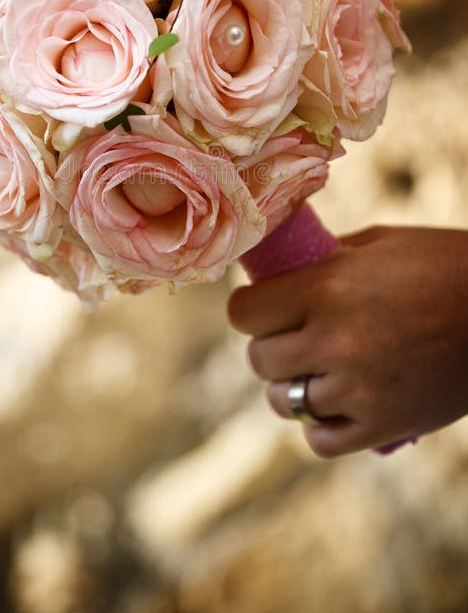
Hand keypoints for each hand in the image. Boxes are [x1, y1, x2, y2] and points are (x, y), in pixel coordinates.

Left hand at [228, 226, 467, 456]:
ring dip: (290, 385)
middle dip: (269, 344)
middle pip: (259, 358)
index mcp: (327, 287)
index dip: (249, 309)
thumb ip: (322, 260)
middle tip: (292, 335)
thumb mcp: (377, 244)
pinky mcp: (385, 426)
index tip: (261, 307)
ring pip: (283, 401)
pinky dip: (318, 425)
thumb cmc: (441, 263)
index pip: (244, 313)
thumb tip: (279, 274)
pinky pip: (320, 441)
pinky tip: (332, 403)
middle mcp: (335, 340)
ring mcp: (359, 389)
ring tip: (313, 370)